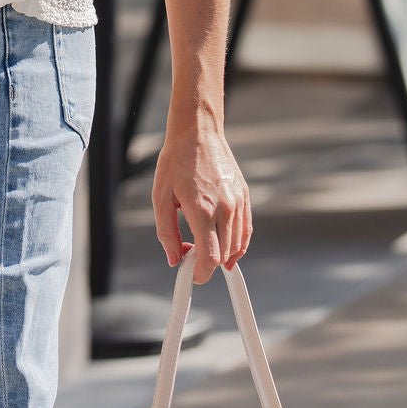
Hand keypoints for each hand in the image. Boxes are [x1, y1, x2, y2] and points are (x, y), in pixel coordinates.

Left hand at [152, 126, 251, 283]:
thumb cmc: (176, 161)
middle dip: (207, 263)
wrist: (198, 132)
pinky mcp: (244, 195)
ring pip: (236, 245)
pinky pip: (245, 230)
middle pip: (224, 255)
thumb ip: (166, 232)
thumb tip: (173, 259)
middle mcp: (224, 207)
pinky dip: (237, 245)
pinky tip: (225, 248)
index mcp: (202, 209)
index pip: (210, 257)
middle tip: (189, 255)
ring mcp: (237, 202)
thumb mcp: (160, 197)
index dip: (201, 273)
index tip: (191, 275)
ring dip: (221, 254)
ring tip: (201, 244)